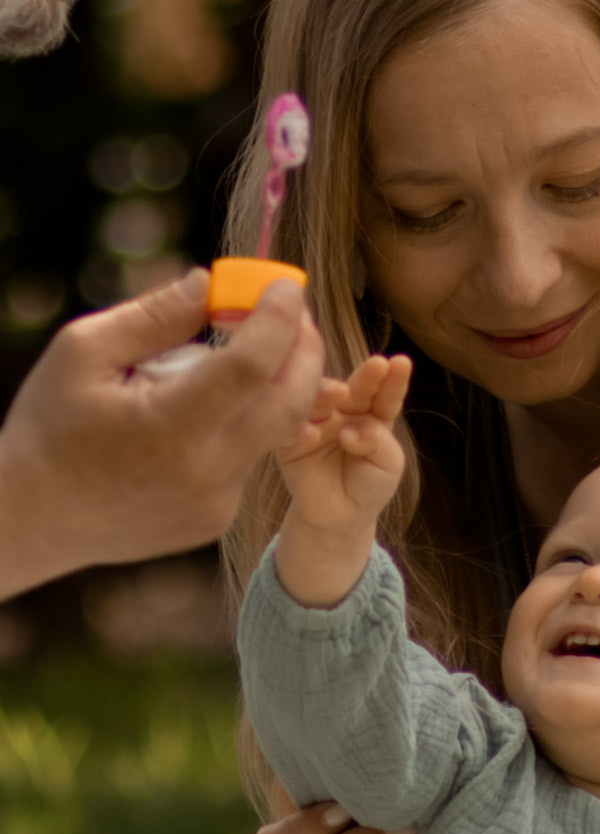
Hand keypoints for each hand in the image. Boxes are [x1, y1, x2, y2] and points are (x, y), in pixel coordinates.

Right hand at [0, 269, 323, 597]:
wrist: (34, 518)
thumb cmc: (50, 426)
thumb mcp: (83, 351)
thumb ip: (154, 316)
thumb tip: (210, 284)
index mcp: (170, 425)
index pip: (253, 365)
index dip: (279, 318)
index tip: (284, 285)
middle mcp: (205, 471)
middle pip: (290, 402)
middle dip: (303, 349)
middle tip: (289, 312)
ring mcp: (216, 502)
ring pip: (272, 431)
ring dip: (272, 385)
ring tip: (237, 353)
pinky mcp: (216, 519)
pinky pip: (248, 459)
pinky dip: (242, 423)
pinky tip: (204, 410)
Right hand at [276, 353, 411, 534]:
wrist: (340, 519)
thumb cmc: (369, 487)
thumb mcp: (388, 465)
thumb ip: (378, 442)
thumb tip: (350, 431)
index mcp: (371, 413)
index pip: (384, 394)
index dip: (392, 380)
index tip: (401, 364)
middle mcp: (343, 411)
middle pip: (353, 389)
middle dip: (364, 377)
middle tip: (376, 366)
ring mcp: (316, 422)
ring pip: (317, 401)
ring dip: (326, 393)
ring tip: (338, 393)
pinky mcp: (291, 440)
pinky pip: (291, 430)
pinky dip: (298, 429)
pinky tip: (309, 433)